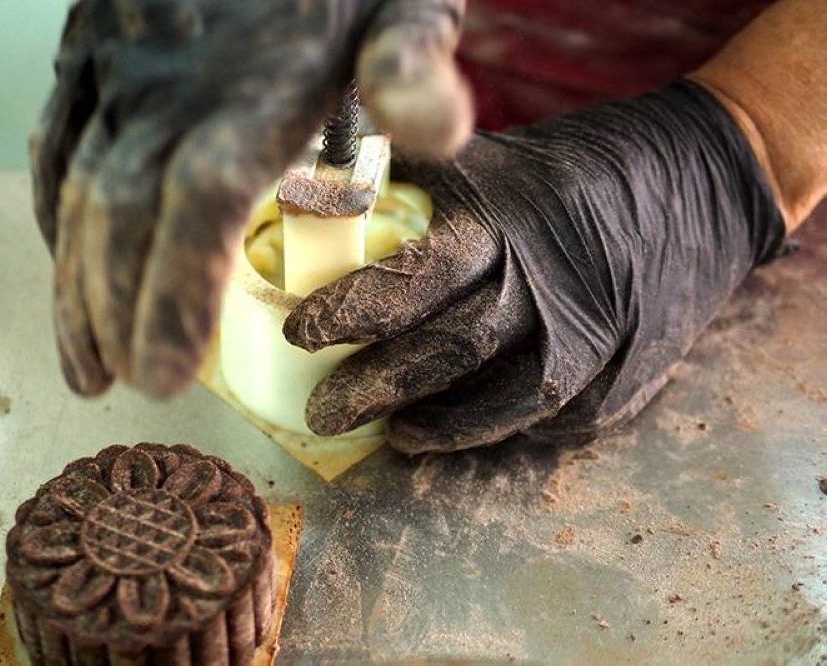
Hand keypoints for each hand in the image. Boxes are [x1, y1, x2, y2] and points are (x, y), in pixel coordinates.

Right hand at [31, 0, 473, 397]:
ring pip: (78, 187)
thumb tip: (438, 130)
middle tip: (118, 386)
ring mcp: (117, 64)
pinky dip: (53, 213)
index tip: (164, 375)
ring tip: (81, 361)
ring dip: (73, 283)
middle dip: (114, 310)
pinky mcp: (88, 49)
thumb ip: (415, 60)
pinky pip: (55, 141)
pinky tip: (61, 265)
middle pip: (125, 212)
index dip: (175, 292)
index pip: (201, 201)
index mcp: (255, 83)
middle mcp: (171, 81)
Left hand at [284, 81, 784, 453]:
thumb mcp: (494, 160)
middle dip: (376, 387)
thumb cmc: (572, 172)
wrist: (696, 186)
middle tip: (322, 413)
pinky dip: (501, 430)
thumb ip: (419, 184)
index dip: (352, 310)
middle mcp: (548, 286)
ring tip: (391, 435)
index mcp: (507, 225)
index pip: (415, 276)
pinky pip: (554, 421)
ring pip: (504, 404)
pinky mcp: (626, 375)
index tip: (299, 333)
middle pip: (449, 351)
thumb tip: (327, 202)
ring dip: (438, 427)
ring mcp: (594, 338)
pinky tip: (460, 430)